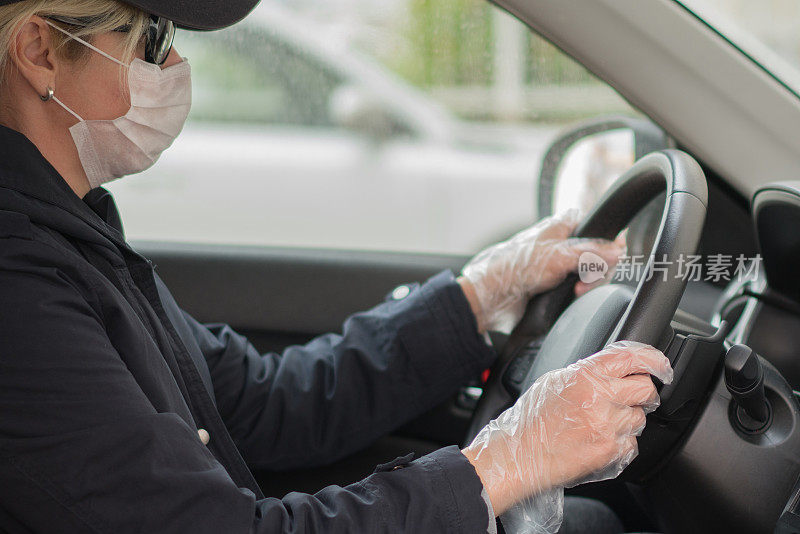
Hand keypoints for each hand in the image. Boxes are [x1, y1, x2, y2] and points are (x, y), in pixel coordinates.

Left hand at [458, 210, 624, 332]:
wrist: (493, 295)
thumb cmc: (517, 268)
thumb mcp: (558, 256)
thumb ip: (591, 253)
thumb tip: (618, 250)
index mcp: (563, 226)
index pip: (598, 227)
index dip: (608, 242)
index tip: (610, 257)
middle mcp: (563, 243)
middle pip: (599, 254)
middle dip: (597, 269)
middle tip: (584, 280)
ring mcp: (561, 264)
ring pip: (591, 273)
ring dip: (588, 283)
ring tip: (575, 290)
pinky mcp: (557, 284)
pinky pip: (579, 287)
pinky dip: (579, 292)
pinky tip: (571, 295)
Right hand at [461, 341, 672, 516]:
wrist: (520, 454)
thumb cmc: (532, 419)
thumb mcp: (555, 381)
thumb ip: (587, 373)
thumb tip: (612, 370)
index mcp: (584, 375)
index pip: (631, 358)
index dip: (654, 359)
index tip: (661, 366)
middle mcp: (599, 398)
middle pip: (646, 388)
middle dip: (644, 393)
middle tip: (634, 397)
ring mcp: (606, 426)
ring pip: (640, 418)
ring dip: (628, 419)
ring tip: (603, 423)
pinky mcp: (609, 451)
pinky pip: (632, 443)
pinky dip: (621, 442)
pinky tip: (600, 440)